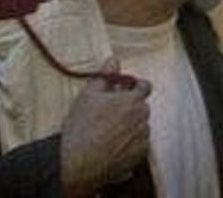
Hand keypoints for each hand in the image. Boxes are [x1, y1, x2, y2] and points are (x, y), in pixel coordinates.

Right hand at [59, 62, 150, 194]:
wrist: (78, 164)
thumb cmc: (81, 128)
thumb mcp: (88, 96)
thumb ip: (104, 76)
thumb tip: (114, 59)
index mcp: (132, 100)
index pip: (145, 86)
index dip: (135, 87)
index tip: (124, 92)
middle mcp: (142, 117)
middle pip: (141, 108)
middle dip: (129, 109)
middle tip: (108, 116)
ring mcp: (143, 137)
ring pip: (140, 126)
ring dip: (129, 127)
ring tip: (107, 135)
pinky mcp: (140, 155)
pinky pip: (139, 145)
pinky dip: (129, 145)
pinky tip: (112, 148)